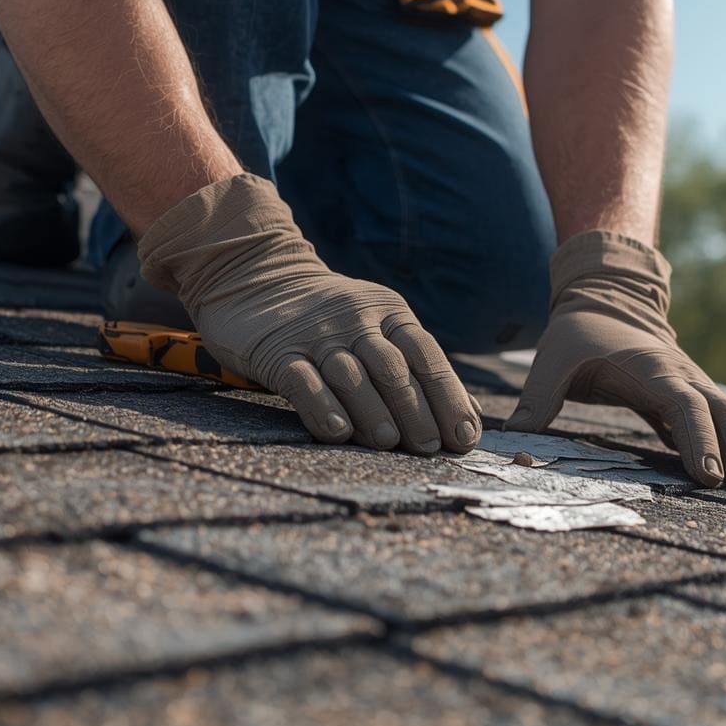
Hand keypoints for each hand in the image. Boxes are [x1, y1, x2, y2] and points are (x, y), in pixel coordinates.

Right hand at [138, 174, 479, 453]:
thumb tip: (470, 416)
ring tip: (388, 444)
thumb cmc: (331, 320)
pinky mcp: (277, 351)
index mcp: (389, 313)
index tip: (463, 436)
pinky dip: (322, 408)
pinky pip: (303, 381)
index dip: (449, 396)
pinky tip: (338, 432)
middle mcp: (356, 321)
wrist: (255, 277)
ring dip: (374, 412)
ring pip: (351, 376)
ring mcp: (315, 335)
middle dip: (416, 411)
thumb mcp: (380, 328)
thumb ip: (419, 368)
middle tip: (429, 448)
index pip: (426, 355)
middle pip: (393, 369)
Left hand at [503, 231, 725, 489]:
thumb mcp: (552, 359)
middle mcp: (683, 375)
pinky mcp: (695, 396)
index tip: (708, 475)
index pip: (684, 404)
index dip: (699, 439)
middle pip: (724, 411)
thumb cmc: (580, 335)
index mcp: (651, 369)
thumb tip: (514, 436)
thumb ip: (537, 396)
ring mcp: (695, 384)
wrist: (608, 300)